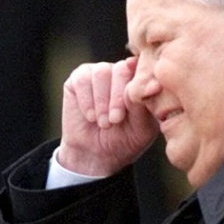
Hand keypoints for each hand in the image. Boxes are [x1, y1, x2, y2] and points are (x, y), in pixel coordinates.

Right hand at [58, 57, 159, 176]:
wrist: (96, 154)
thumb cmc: (124, 140)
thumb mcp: (141, 130)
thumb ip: (142, 106)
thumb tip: (144, 84)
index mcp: (141, 81)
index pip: (143, 70)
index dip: (138, 86)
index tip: (134, 107)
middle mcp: (122, 72)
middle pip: (121, 69)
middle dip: (117, 97)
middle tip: (115, 120)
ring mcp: (100, 73)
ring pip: (101, 72)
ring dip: (101, 101)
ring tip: (103, 123)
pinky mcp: (79, 78)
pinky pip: (82, 79)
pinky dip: (86, 100)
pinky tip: (90, 116)